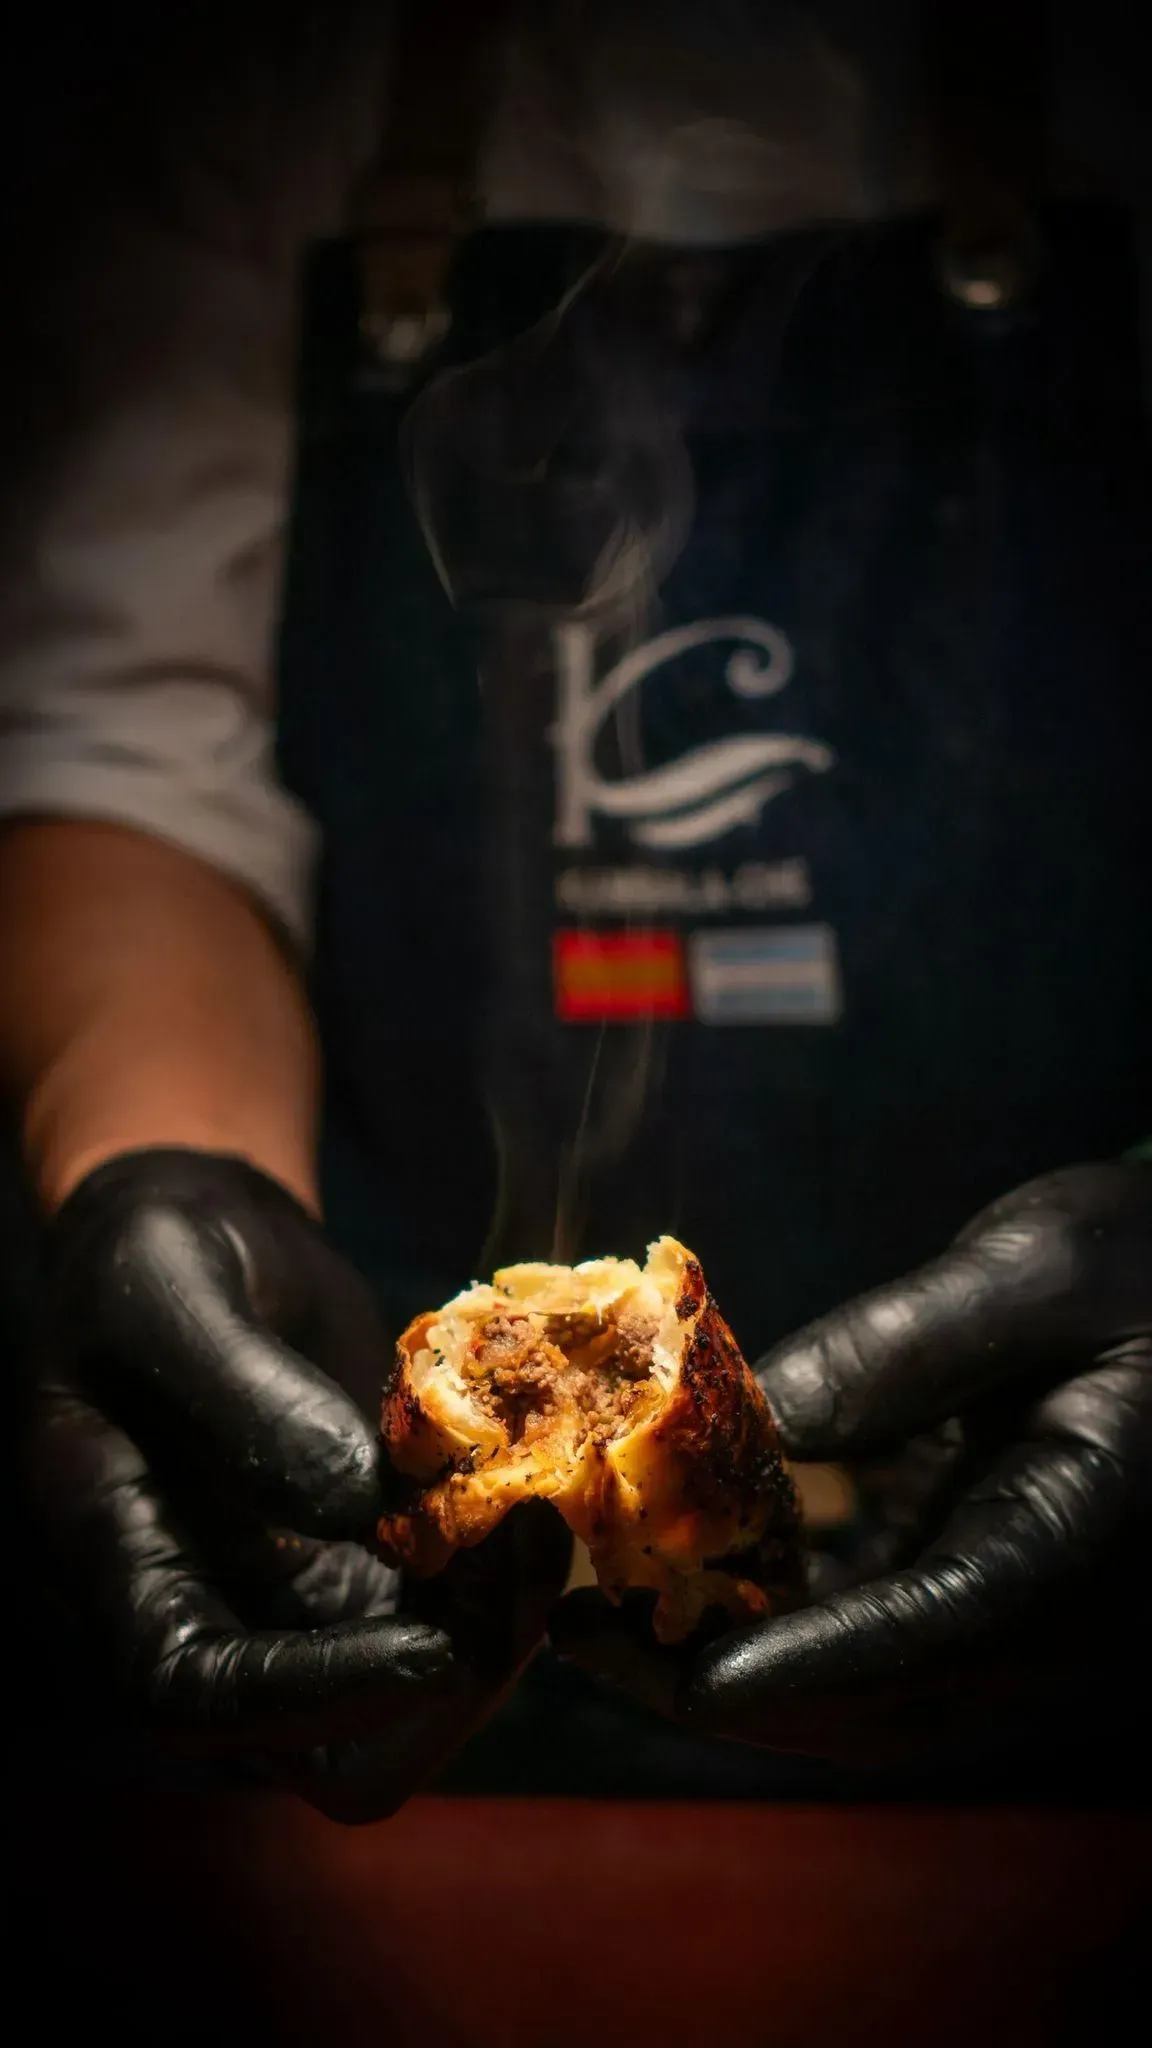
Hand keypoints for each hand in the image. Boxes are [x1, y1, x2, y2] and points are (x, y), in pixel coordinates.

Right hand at [24, 1148, 569, 1820]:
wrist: (193, 1245)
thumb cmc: (154, 1256)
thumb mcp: (173, 1292)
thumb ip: (247, 1397)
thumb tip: (361, 1504)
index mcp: (110, 1559)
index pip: (193, 1692)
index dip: (312, 1695)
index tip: (431, 1650)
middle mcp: (197, 1616)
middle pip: (319, 1750)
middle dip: (438, 1682)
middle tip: (511, 1552)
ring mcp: (283, 1612)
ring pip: (405, 1709)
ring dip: (491, 1633)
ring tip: (533, 1509)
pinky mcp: (356, 1582)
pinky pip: (444, 1635)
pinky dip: (500, 1593)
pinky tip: (529, 1504)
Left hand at [551, 1161, 1151, 1761]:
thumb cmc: (1151, 1264)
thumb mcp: (1039, 1267)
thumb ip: (902, 1346)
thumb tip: (755, 1420)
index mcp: (1087, 1535)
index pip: (932, 1628)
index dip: (797, 1660)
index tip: (674, 1668)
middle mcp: (1072, 1621)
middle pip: (887, 1700)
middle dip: (727, 1680)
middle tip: (589, 1631)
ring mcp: (1048, 1628)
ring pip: (882, 1695)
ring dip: (746, 1662)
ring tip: (613, 1606)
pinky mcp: (1016, 1603)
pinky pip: (896, 1646)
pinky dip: (795, 1623)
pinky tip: (700, 1568)